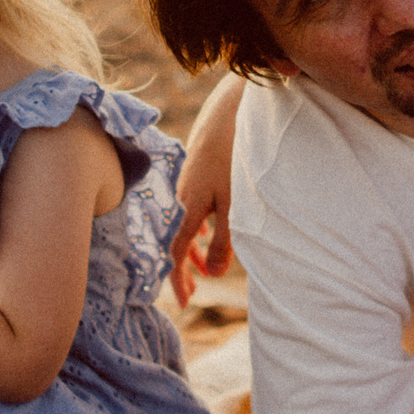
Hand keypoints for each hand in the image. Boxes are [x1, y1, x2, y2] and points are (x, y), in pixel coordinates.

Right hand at [169, 75, 243, 303]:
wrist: (232, 110)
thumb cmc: (236, 156)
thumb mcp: (235, 203)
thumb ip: (225, 239)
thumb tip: (214, 274)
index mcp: (188, 206)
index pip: (177, 252)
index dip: (178, 278)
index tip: (183, 303)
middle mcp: (182, 195)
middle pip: (177, 240)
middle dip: (185, 268)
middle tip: (193, 291)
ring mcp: (188, 182)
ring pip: (185, 223)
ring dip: (194, 247)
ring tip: (206, 265)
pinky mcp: (197, 171)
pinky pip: (191, 208)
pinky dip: (197, 226)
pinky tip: (208, 229)